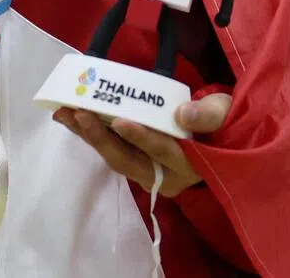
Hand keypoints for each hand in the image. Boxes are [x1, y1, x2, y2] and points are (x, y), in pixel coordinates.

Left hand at [53, 92, 230, 198]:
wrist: (221, 142)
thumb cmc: (222, 124)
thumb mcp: (223, 113)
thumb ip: (208, 114)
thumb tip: (183, 114)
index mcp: (189, 164)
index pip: (162, 151)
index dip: (140, 137)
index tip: (119, 120)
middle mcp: (164, 177)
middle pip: (128, 160)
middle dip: (101, 137)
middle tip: (78, 113)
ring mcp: (148, 174)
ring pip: (115, 158)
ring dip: (89, 137)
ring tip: (65, 114)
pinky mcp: (137, 164)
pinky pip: (113, 152)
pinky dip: (94, 136)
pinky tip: (75, 119)